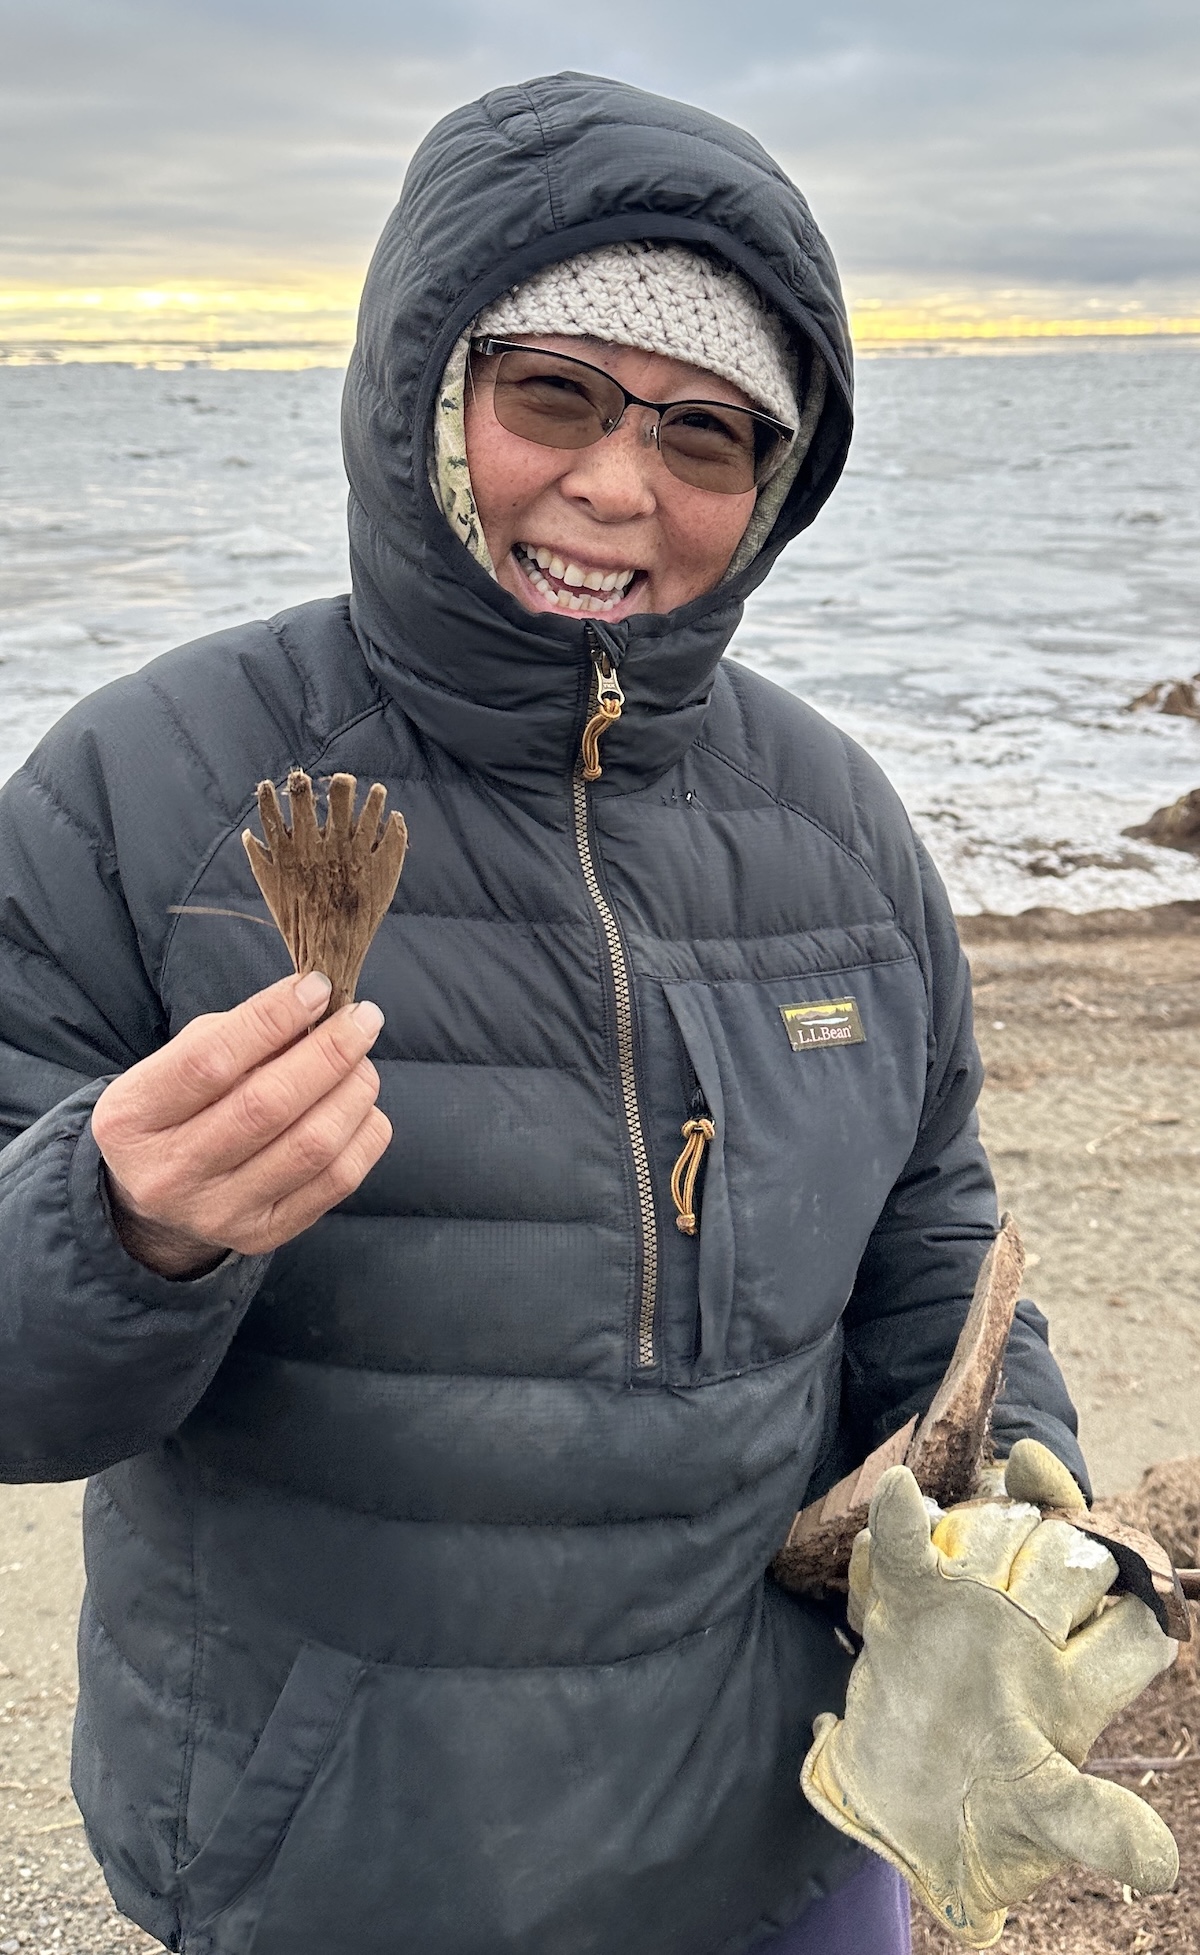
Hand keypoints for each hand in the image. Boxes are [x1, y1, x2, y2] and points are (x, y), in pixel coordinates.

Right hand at [91, 972, 390, 1277]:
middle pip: (267, 1105)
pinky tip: (361, 1107)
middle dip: (329, 1052)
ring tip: (362, 1062)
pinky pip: (336, 1181)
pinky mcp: (262, 1234)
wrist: (154, 1196)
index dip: (272, 1018)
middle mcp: (170, 1173)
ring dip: (353, 1091)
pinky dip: (363, 1134)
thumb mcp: (178, 1063)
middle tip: (362, 1018)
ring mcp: (218, 1212)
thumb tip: (318, 1005)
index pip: (210, 1061)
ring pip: (311, 1145)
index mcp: (133, 1117)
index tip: (317, 988)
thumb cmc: (178, 1107)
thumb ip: (237, 1034)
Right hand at [804, 1464, 1176, 1947]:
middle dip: (1054, 1557)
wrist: (899, 1813)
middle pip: (1070, 1557)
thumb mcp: (1046, 1832)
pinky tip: (900, 1493)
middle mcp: (1036, 1631)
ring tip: (952, 1574)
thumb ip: (1095, 1827)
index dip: (1138, 1603)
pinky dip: (904, 1517)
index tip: (1105, 1609)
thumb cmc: (990, 1826)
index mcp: (1083, 1684)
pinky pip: (909, 1544)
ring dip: (979, 1535)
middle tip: (1011, 1597)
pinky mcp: (908, 1595)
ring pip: (999, 1531)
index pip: (1139, 1620)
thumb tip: (1161, 1865)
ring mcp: (971, 1604)